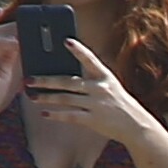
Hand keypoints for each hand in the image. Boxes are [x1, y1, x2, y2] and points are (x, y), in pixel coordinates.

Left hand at [18, 44, 133, 151]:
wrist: (137, 126)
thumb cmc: (119, 104)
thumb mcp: (110, 86)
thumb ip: (90, 79)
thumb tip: (62, 75)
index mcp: (105, 77)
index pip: (90, 60)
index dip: (78, 50)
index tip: (66, 41)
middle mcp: (100, 89)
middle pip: (69, 82)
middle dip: (46, 80)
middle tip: (29, 79)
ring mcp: (97, 105)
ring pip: (66, 99)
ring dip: (47, 97)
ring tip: (32, 96)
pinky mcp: (94, 120)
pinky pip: (71, 116)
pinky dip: (56, 115)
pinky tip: (44, 114)